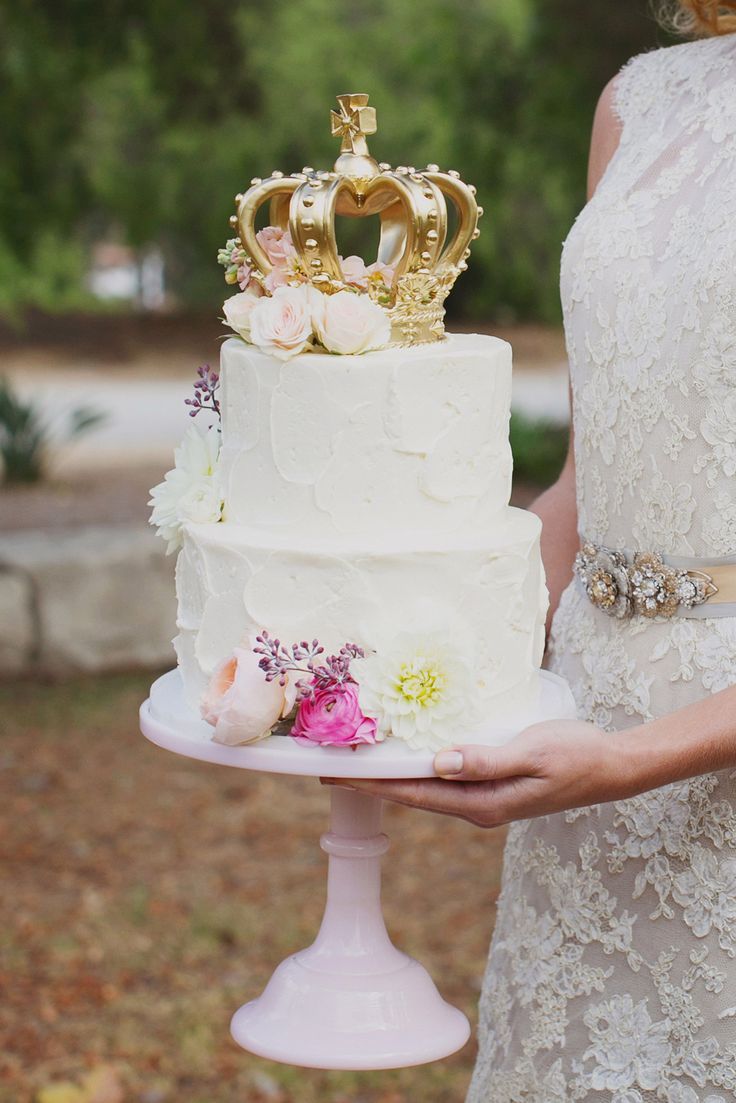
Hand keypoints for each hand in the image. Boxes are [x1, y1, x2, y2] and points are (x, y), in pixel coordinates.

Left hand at [322, 719, 645, 827]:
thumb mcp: (532, 753)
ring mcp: (484, 799)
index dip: (371, 786)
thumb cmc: (575, 755)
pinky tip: (406, 756)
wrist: (611, 767)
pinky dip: (417, 769)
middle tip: (329, 767)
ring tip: (357, 761)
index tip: (335, 776)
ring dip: (391, 776)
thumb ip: (487, 760)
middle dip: (371, 783)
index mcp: (481, 803)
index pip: (413, 794)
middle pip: (412, 795)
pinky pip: (443, 779)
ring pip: (426, 788)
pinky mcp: (491, 787)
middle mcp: (476, 807)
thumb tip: (439, 763)